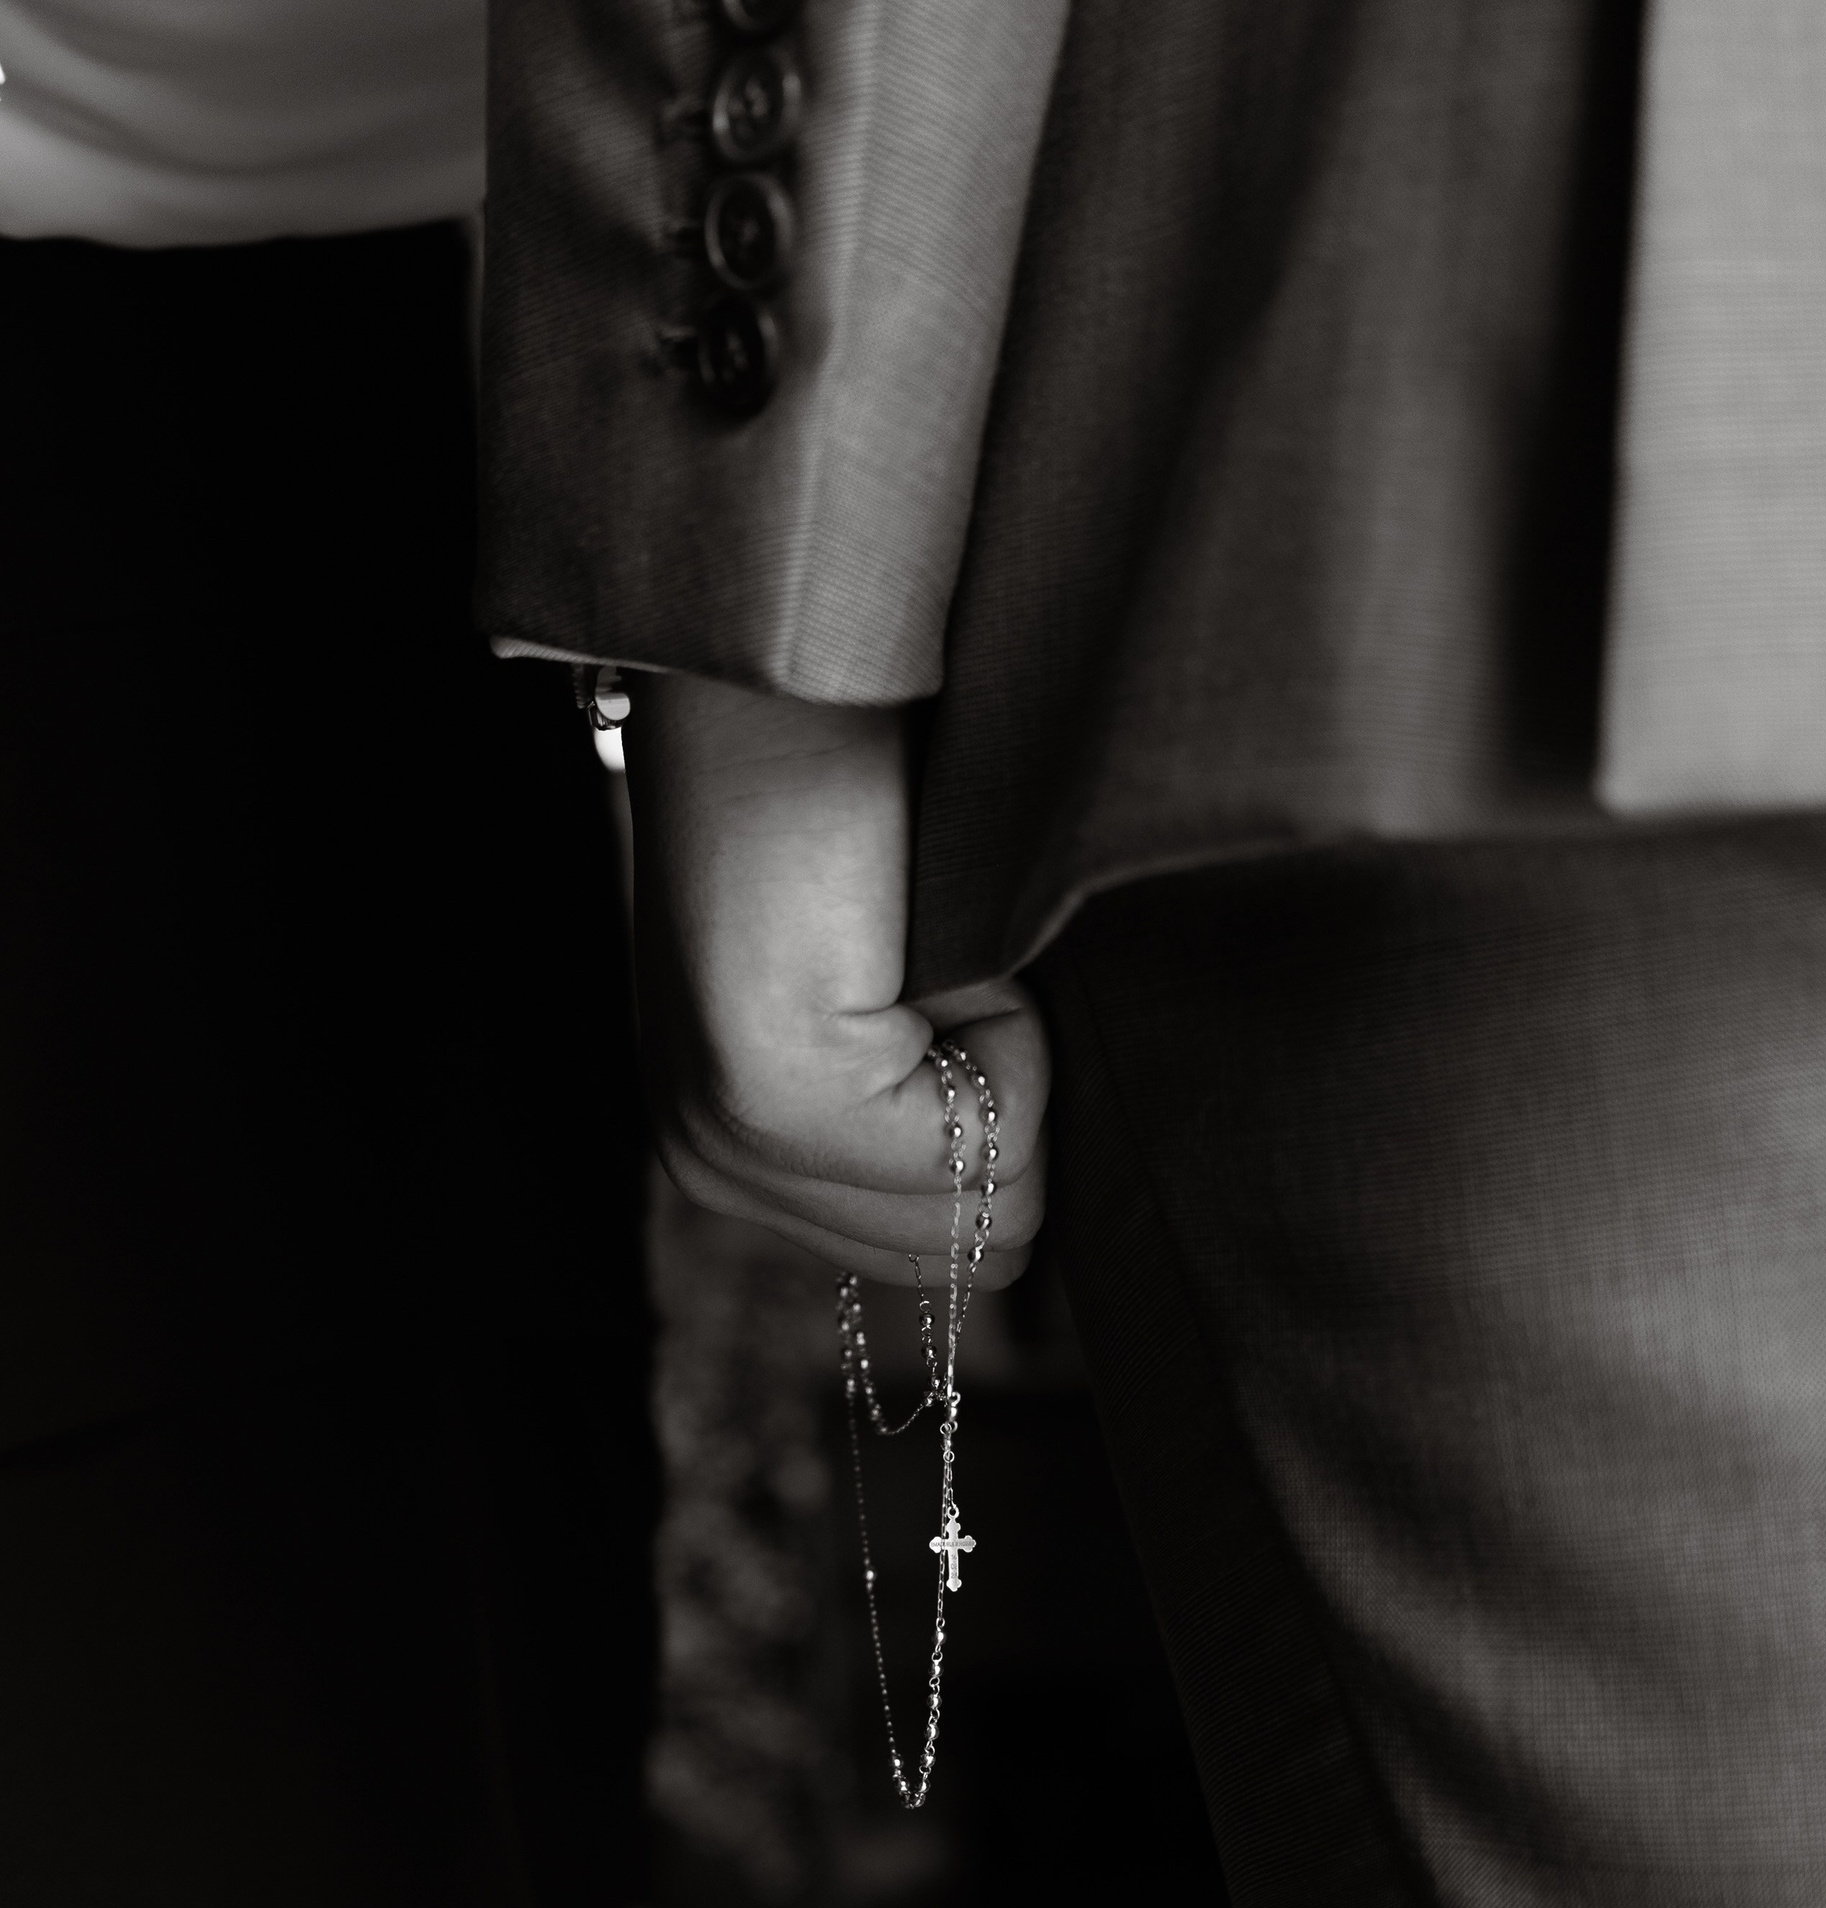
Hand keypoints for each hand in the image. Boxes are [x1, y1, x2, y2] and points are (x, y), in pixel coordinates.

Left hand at [629, 674, 1047, 1285]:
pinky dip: (1007, 1019)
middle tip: (933, 959)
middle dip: (1007, 1096)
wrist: (816, 656)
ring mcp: (728, 1142)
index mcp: (736, 1157)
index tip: (938, 983)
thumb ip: (958, 1122)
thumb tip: (1033, 1232)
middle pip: (981, 1243)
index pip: (949, 1251)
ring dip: (1008, 1055)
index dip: (1003, 1115)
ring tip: (920, 940)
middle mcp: (710, 1170)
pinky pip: (993, 1137)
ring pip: (994, 1200)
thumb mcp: (927, 998)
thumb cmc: (891, 800)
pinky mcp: (778, 1101)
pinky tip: (916, 927)